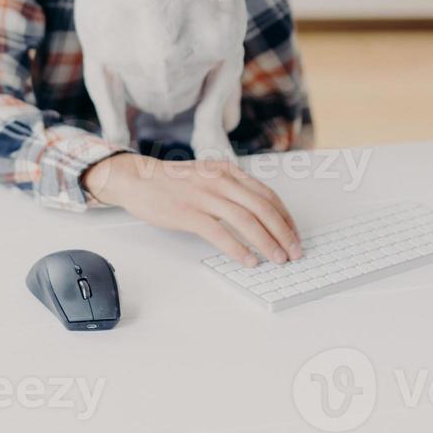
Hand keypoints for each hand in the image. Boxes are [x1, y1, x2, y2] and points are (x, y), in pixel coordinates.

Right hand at [81, 153, 302, 266]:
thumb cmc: (172, 182)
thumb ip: (231, 188)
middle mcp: (220, 181)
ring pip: (246, 220)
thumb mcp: (208, 175)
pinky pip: (220, 233)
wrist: (138, 179)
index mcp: (228, 171)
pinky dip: (238, 248)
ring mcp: (204, 196)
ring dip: (267, 242)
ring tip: (278, 259)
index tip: (294, 235)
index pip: (267, 194)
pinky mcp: (188, 213)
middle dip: (283, 232)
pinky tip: (248, 260)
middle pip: (262, 208)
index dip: (285, 217)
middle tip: (294, 252)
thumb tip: (257, 212)